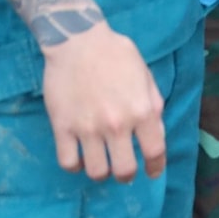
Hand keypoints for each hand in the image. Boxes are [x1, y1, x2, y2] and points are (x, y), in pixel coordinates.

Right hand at [41, 23, 166, 182]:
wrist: (79, 42)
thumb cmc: (117, 55)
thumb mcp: (146, 76)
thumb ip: (154, 106)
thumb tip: (156, 133)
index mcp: (142, 110)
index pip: (154, 151)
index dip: (156, 166)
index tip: (152, 172)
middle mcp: (117, 124)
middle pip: (124, 170)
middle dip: (127, 175)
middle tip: (124, 171)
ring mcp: (87, 128)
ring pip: (96, 172)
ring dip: (101, 173)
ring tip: (102, 164)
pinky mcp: (62, 128)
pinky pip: (68, 162)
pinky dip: (76, 166)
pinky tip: (80, 157)